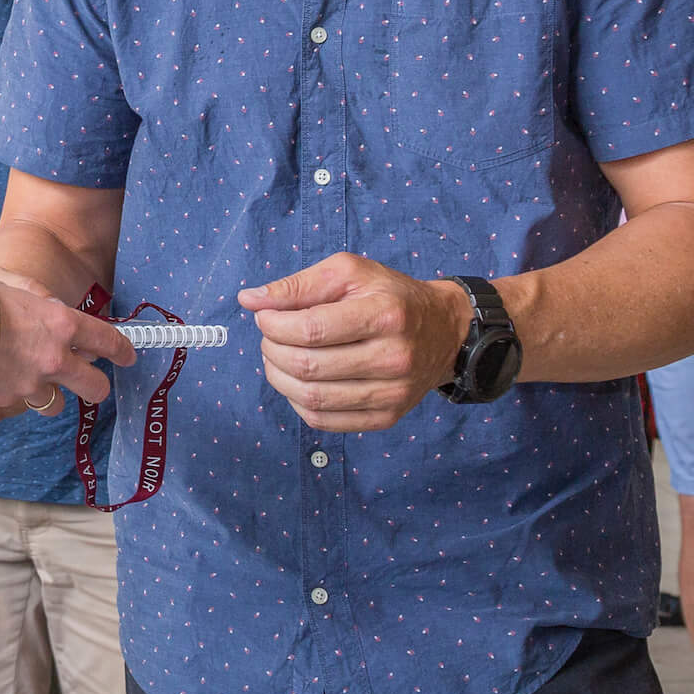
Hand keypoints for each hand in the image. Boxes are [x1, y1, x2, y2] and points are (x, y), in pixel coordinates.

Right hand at [0, 274, 133, 417]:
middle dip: (97, 387)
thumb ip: (42, 302)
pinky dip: (10, 398)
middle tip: (93, 384)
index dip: (122, 350)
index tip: (128, 356)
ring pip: (56, 405)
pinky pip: (17, 407)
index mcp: (61, 324)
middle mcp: (55, 358)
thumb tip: (53, 307)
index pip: (106, 340)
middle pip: (94, 387)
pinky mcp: (7, 400)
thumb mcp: (19, 288)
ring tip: (30, 381)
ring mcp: (32, 384)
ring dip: (48, 395)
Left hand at [239, 252, 469, 431]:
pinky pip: (325, 421)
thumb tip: (249, 300)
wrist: (444, 331)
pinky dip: (297, 402)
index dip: (274, 325)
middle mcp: (393, 358)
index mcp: (385, 314)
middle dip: (272, 350)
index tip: (264, 316)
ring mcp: (393, 393)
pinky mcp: (387, 418)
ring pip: (312, 398)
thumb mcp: (349, 272)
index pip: (312, 330)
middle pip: (308, 366)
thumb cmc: (390, 295)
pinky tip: (297, 381)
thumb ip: (298, 284)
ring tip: (278, 357)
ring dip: (279, 377)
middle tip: (269, 336)